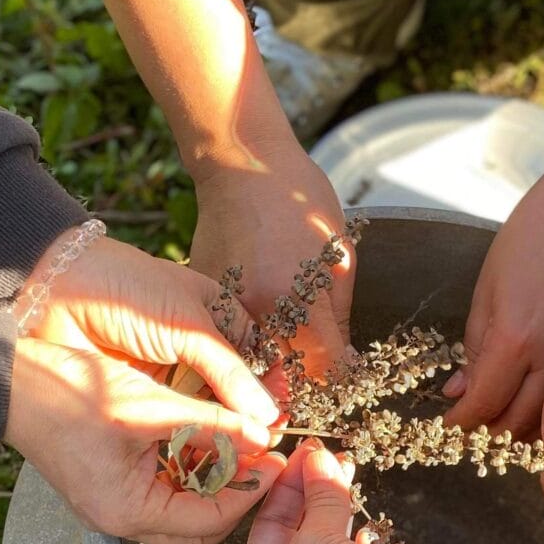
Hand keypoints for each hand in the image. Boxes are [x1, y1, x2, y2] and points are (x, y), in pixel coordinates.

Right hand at [9, 235, 285, 543]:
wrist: (11, 383)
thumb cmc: (70, 393)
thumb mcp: (150, 406)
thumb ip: (210, 424)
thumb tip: (262, 435)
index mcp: (129, 512)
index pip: (209, 521)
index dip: (248, 493)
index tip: (275, 461)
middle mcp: (120, 519)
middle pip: (198, 532)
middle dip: (234, 501)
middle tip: (260, 462)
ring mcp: (112, 505)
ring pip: (181, 512)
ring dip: (213, 486)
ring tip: (239, 447)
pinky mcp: (109, 485)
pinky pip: (161, 492)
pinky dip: (188, 473)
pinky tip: (205, 441)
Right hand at [191, 142, 353, 376]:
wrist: (243, 164)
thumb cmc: (298, 200)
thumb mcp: (339, 255)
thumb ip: (338, 316)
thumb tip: (341, 359)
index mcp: (296, 301)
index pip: (322, 369)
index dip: (338, 376)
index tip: (342, 373)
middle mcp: (254, 311)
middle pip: (281, 375)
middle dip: (300, 379)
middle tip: (311, 366)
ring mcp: (222, 305)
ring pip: (247, 359)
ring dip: (265, 363)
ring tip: (280, 348)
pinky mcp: (201, 295)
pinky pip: (222, 331)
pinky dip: (239, 335)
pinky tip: (252, 318)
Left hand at [239, 441, 437, 543]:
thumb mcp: (317, 542)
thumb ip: (322, 500)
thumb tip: (320, 462)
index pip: (267, 525)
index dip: (286, 486)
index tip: (302, 455)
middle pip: (300, 533)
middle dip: (315, 494)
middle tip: (328, 458)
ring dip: (341, 513)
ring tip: (349, 474)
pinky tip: (369, 530)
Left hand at [443, 176, 543, 433]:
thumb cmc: (534, 236)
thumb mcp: (487, 289)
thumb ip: (474, 347)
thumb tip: (460, 391)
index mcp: (516, 339)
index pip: (484, 405)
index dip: (462, 422)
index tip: (451, 424)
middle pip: (518, 424)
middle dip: (490, 433)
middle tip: (475, 428)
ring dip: (525, 428)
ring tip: (506, 420)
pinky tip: (542, 401)